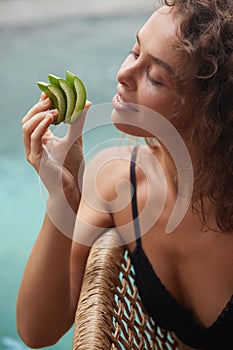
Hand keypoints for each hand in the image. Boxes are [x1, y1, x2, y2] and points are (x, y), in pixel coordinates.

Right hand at [22, 93, 90, 210]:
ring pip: (26, 127)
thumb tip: (86, 102)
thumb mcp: (76, 139)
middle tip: (51, 96)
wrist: (71, 188)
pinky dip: (41, 126)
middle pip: (28, 119)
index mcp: (41, 138)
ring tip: (53, 108)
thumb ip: (78, 121)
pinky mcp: (35, 159)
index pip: (37, 116)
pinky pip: (33, 138)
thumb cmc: (72, 166)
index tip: (52, 90)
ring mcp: (32, 151)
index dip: (42, 102)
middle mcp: (34, 144)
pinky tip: (52, 119)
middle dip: (38, 106)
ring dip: (39, 115)